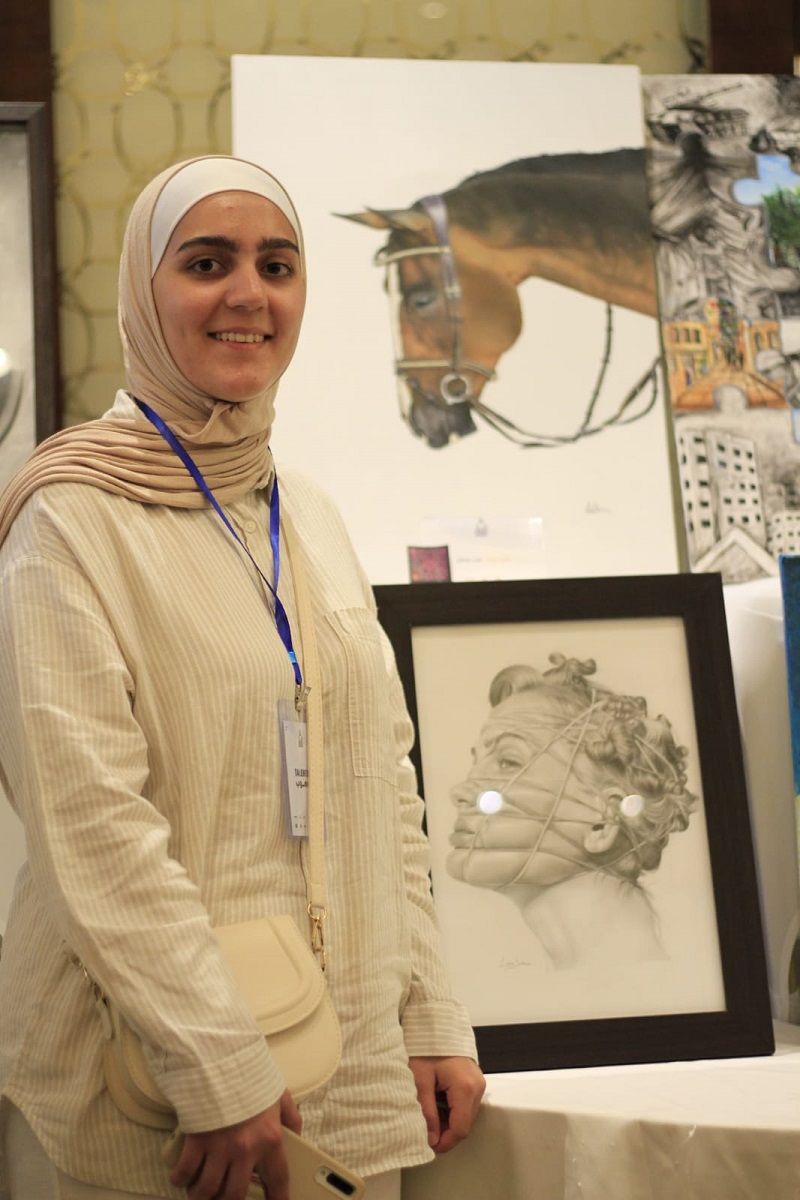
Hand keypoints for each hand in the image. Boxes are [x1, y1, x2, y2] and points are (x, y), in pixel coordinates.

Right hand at [169, 1089, 301, 1199]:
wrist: (222, 1057)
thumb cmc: (250, 1076)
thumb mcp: (279, 1094)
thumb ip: (291, 1117)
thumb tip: (296, 1136)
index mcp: (269, 1138)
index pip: (277, 1179)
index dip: (277, 1198)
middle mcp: (245, 1149)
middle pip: (234, 1194)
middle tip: (224, 1197)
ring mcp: (219, 1147)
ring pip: (207, 1189)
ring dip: (202, 1195)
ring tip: (201, 1192)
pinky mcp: (197, 1140)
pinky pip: (185, 1172)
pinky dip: (181, 1180)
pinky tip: (182, 1178)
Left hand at [408, 1056, 484, 1154]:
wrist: (436, 1024)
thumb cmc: (426, 1047)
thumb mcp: (420, 1080)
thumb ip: (427, 1112)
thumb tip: (431, 1139)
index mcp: (465, 1087)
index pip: (460, 1129)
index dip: (444, 1142)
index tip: (427, 1145)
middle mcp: (477, 1087)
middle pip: (465, 1124)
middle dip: (444, 1132)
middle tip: (423, 1128)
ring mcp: (478, 1083)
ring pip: (465, 1116)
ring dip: (447, 1121)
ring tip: (428, 1111)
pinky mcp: (475, 1081)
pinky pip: (466, 1104)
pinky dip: (451, 1109)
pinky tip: (436, 1101)